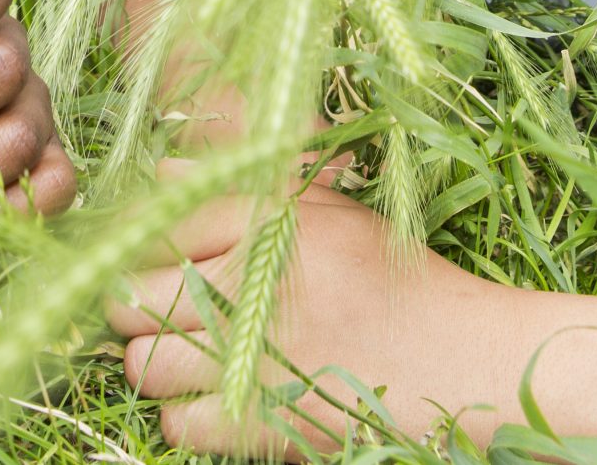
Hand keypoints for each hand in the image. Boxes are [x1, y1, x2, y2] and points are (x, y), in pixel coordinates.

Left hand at [107, 162, 508, 456]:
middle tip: (158, 306)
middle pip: (131, 291)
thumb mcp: (330, 215)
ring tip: (186, 354)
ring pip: (143, 361)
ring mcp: (255, 360)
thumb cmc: (397, 282)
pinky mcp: (264, 425)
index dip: (136, 238)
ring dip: (154, 360)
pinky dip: (185, 414)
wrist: (466, 364)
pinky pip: (177, 422)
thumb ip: (244, 190)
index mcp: (271, 223)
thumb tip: (166, 172)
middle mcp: (255, 285)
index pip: (162, 218)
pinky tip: (214, 398)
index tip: (144, 253)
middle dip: (133, 300)